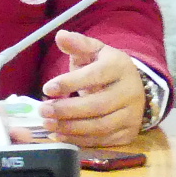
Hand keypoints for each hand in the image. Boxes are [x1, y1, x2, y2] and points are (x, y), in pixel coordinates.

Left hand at [40, 31, 144, 147]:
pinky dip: (79, 140)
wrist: (132, 86)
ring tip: (48, 123)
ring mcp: (133, 115)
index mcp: (120, 67)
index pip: (95, 76)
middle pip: (98, 105)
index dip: (70, 83)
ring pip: (100, 126)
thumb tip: (60, 36)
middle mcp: (131, 92)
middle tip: (43, 110)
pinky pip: (103, 141)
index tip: (46, 88)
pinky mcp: (129, 133)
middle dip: (67, 110)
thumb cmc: (105, 67)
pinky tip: (59, 136)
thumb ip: (77, 44)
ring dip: (70, 128)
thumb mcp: (93, 51)